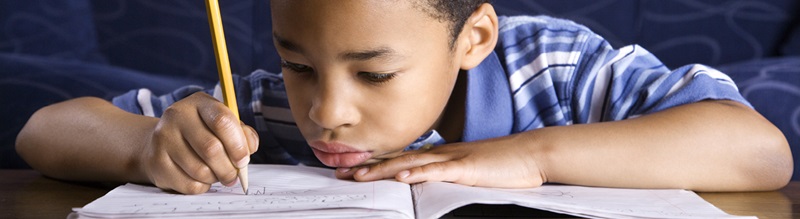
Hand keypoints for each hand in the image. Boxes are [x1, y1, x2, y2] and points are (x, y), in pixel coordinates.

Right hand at [140, 92, 258, 193]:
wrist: (160, 142)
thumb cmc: (200, 133)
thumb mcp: (222, 125)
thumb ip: (242, 133)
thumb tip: (250, 148)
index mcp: (199, 103)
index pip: (223, 121)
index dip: (238, 145)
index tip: (243, 159)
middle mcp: (177, 116)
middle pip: (211, 148)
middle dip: (229, 168)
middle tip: (234, 176)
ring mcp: (164, 138)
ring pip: (200, 170)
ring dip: (215, 178)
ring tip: (217, 175)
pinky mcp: (157, 162)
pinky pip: (188, 184)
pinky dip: (202, 187)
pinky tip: (202, 179)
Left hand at [335, 135, 545, 187]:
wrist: (531, 154)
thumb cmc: (504, 165)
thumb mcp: (471, 170)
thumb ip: (450, 174)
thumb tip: (428, 182)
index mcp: (442, 155)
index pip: (403, 158)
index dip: (376, 163)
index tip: (352, 169)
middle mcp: (442, 154)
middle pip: (398, 159)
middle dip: (368, 166)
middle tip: (341, 172)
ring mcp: (453, 159)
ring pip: (410, 163)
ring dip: (382, 170)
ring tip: (359, 175)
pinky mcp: (466, 168)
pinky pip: (437, 171)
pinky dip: (417, 173)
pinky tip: (400, 177)